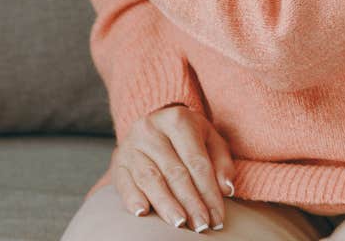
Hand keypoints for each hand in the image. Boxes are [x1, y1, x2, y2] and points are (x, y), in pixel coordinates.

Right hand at [112, 105, 235, 232]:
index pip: (196, 162)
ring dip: (166, 204)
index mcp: (177, 120)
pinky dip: (132, 198)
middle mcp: (151, 129)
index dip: (209, 192)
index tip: (217, 217)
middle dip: (190, 202)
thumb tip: (226, 188)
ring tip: (179, 223)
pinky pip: (124, 181)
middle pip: (174, 171)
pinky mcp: (118, 160)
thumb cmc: (188, 137)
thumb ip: (221, 163)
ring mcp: (131, 144)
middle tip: (201, 225)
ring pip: (150, 178)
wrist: (154, 126)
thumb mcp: (210, 140)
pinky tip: (142, 212)